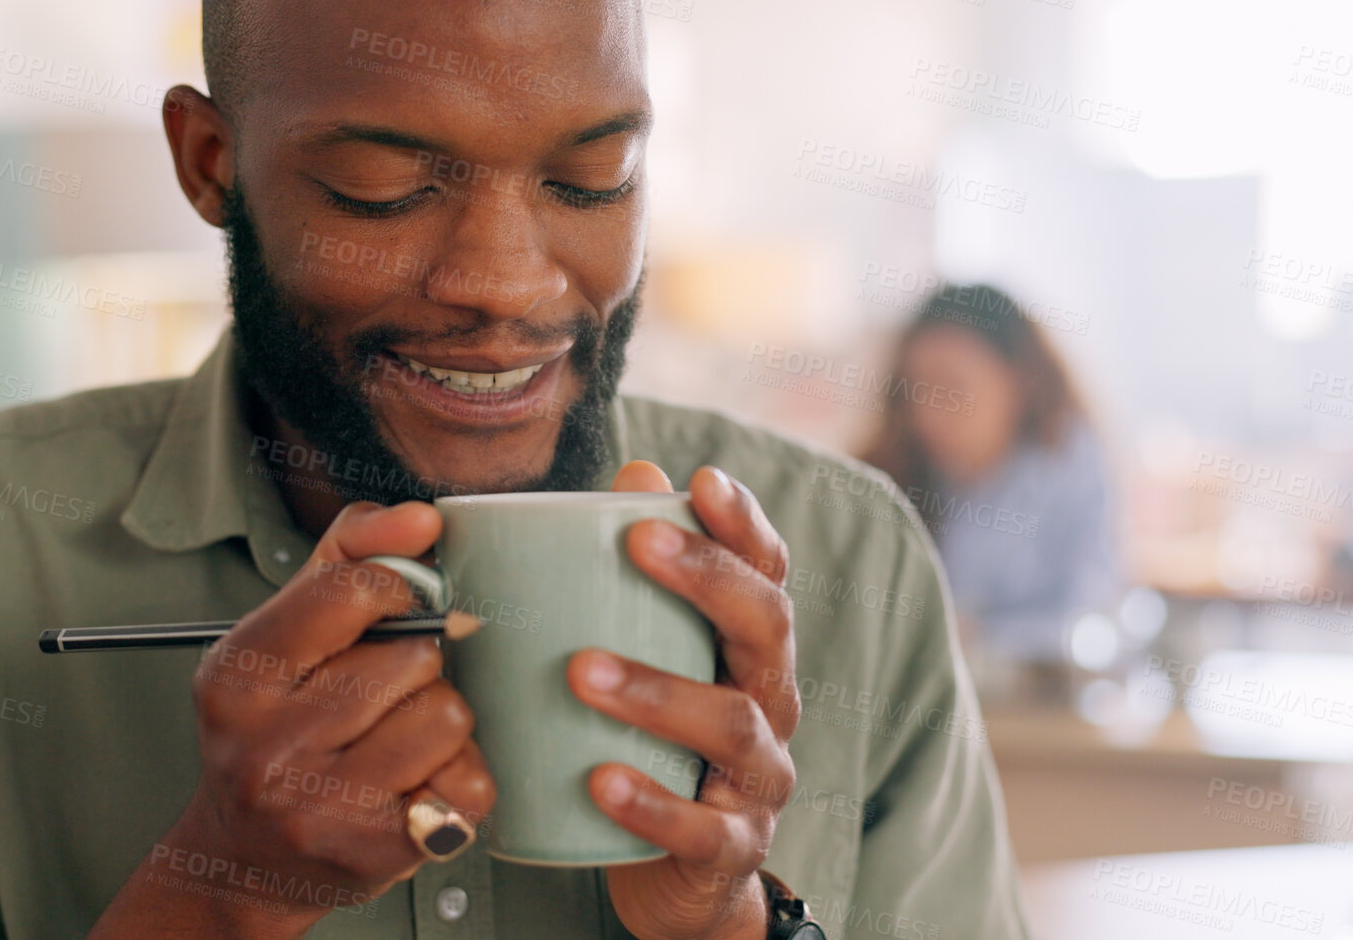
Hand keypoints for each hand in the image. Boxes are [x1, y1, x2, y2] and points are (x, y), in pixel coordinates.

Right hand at [92, 501, 496, 938]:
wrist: (246, 859)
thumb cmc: (274, 727)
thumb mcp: (284, 629)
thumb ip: (348, 554)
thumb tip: (422, 519)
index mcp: (238, 674)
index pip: (350, 591)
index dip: (397, 590)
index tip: (394, 606)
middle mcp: (268, 744)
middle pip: (414, 657)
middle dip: (414, 667)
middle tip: (377, 695)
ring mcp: (321, 804)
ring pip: (448, 716)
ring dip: (439, 720)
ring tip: (396, 739)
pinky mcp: (376, 851)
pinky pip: (468, 782)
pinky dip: (456, 778)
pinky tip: (413, 784)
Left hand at [569, 461, 800, 939]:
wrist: (679, 879)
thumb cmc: (657, 745)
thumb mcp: (651, 657)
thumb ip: (639, 575)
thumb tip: (634, 472)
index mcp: (749, 649)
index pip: (765, 573)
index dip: (743, 524)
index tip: (703, 479)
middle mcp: (769, 701)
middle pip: (766, 626)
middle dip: (707, 576)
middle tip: (637, 542)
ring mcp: (758, 778)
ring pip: (731, 723)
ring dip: (658, 690)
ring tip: (583, 671)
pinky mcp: (731, 847)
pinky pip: (702, 827)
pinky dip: (652, 804)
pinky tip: (601, 779)